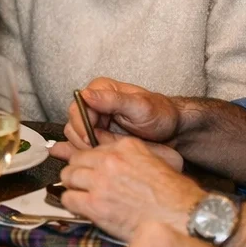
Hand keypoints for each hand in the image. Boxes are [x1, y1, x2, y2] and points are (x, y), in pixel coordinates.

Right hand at [58, 78, 183, 158]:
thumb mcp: (139, 106)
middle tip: (102, 148)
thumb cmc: (161, 115)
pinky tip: (95, 156)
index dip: (82, 126)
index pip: (76, 108)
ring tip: (106, 151)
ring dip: (87, 148)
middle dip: (84, 140)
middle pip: (72, 124)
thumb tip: (86, 94)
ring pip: (74, 136)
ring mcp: (95, 120)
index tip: (92, 139)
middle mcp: (94, 103)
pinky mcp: (98, 134)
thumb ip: (112, 100)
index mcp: (100, 89)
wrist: (173, 130)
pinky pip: (82, 144)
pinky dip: (86, 152)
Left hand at [59, 138, 199, 240]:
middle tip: (83, 184)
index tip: (89, 168)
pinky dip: (73, 204)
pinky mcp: (94, 205)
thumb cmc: (176, 195)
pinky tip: (82, 208)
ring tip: (82, 195)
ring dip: (73, 187)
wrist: (183, 217)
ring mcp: (100, 182)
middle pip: (76, 160)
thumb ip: (136, 155)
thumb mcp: (159, 160)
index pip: (92, 148)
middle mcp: (110, 160)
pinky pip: (68, 199)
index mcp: (126, 147)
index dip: (90, 161)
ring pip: (68, 177)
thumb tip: (119, 157)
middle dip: (78, 172)